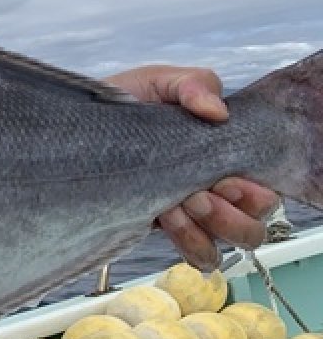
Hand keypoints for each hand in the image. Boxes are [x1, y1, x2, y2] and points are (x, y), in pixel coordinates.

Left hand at [106, 65, 279, 269]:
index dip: (253, 193)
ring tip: (175, 207)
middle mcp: (213, 191)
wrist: (74, 129)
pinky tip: (163, 217)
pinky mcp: (165, 230)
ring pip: (226, 246)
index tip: (224, 179)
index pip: (263, 191)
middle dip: (231, 216)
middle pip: (253, 226)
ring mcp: (190, 215)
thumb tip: (217, 111)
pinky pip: (197, 256)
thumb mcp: (158, 82)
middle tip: (198, 196)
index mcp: (222, 157)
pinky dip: (189, 242)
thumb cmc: (123, 103)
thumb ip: (193, 84)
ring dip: (206, 230)